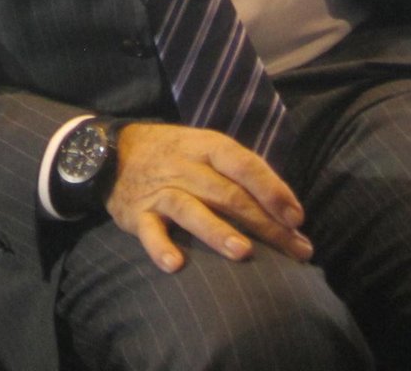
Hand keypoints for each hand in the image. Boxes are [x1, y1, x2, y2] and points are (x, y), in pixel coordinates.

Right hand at [106, 122, 310, 273]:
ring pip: (191, 209)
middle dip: (264, 223)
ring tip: (243, 252)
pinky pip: (150, 232)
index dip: (272, 189)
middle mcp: (185, 167)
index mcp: (207, 147)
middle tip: (294, 250)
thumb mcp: (204, 148)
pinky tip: (175, 265)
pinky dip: (160, 247)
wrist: (113, 150)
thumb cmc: (174, 155)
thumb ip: (238, 174)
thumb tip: (285, 210)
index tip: (297, 218)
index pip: (244, 165)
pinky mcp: (137, 214)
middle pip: (228, 194)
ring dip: (217, 231)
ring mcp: (161, 190)